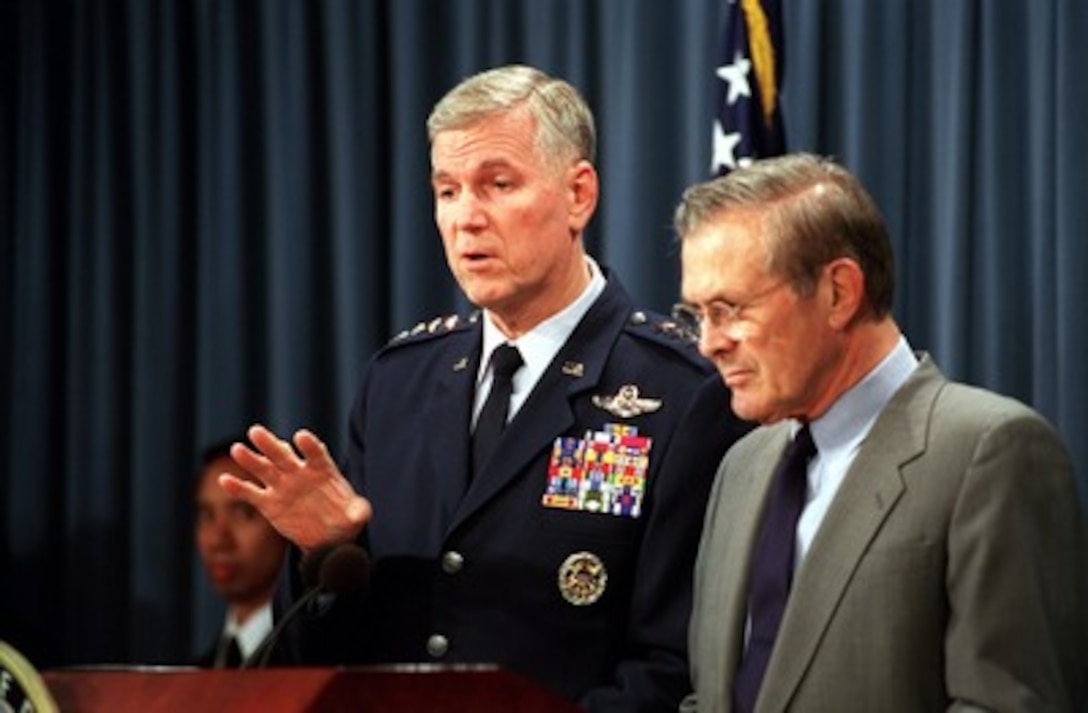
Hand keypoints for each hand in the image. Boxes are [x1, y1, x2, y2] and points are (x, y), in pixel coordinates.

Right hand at [219, 424, 372, 551]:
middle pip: (283, 454)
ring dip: (250, 459)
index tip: (301, 437)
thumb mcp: (355, 516)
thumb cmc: (344, 518)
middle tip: (256, 431)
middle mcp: (299, 473)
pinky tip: (224, 480)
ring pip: (264, 469)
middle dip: (270, 444)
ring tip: (237, 449)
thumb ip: (359, 512)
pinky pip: (251, 493)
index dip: (309, 445)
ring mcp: (282, 486)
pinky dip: (238, 487)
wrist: (328, 535)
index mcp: (322, 469)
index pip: (315, 453)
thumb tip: (361, 514)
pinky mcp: (268, 502)